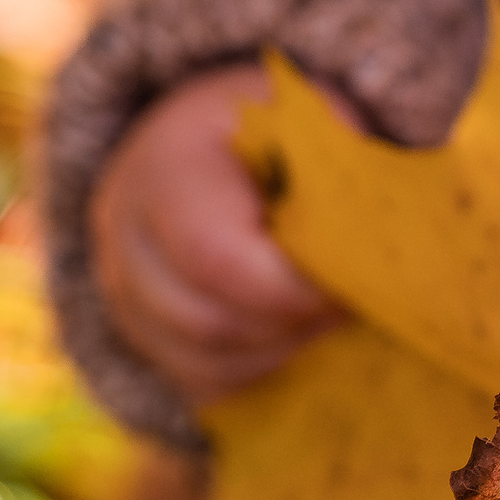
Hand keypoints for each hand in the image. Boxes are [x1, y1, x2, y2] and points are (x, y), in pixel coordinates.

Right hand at [91, 65, 342, 407]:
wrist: (213, 140)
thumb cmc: (276, 127)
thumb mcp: (311, 113)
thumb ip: (342, 158)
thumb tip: (377, 233)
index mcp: (164, 167)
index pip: (216, 257)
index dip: (295, 286)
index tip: (355, 279)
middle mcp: (123, 235)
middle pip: (210, 323)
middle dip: (295, 322)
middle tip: (352, 299)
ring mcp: (122, 293)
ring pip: (206, 364)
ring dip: (284, 349)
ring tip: (328, 309)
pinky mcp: (142, 337)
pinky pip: (203, 385)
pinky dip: (261, 370)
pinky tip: (298, 330)